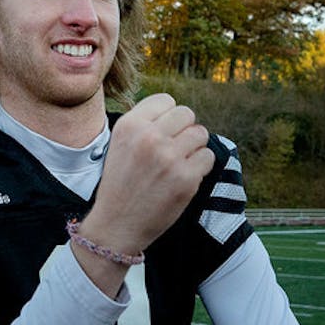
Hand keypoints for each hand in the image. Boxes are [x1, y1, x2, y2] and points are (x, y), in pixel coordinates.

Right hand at [81, 92, 214, 254]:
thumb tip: (174, 113)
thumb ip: (144, 125)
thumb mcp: (119, 145)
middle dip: (185, 129)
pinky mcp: (186, 178)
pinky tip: (186, 176)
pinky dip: (201, 167)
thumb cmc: (120, 185)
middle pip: (187, 114)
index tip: (166, 131)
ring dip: (195, 147)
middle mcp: (150, 137)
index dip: (169, 115)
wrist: (116, 225)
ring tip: (182, 162)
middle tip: (177, 148)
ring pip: (201, 133)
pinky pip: (208, 158)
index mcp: (130, 125)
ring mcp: (170, 158)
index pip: (166, 100)